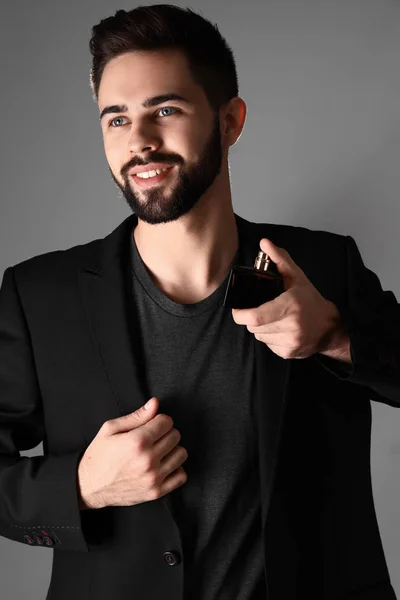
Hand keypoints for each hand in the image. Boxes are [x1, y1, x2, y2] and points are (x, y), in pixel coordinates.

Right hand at [77, 397, 187, 508]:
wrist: (88, 486)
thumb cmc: (99, 455)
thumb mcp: (110, 429)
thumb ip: (136, 416)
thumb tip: (155, 403)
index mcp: (137, 441)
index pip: (167, 421)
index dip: (159, 420)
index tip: (152, 425)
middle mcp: (148, 459)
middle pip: (175, 436)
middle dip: (166, 433)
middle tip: (153, 438)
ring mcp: (153, 477)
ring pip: (181, 454)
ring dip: (172, 450)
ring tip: (158, 452)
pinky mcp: (156, 492)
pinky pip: (181, 476)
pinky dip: (175, 469)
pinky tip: (162, 466)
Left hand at [231, 238, 340, 359]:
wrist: (330, 328)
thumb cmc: (311, 301)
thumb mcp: (296, 277)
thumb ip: (279, 259)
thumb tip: (264, 243)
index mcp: (290, 305)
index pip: (255, 317)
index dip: (241, 315)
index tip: (237, 310)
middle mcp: (291, 325)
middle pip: (254, 326)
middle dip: (251, 319)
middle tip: (261, 310)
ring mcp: (290, 341)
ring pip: (259, 336)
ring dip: (260, 328)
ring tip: (273, 319)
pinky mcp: (288, 352)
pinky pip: (267, 344)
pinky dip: (269, 337)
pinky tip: (279, 329)